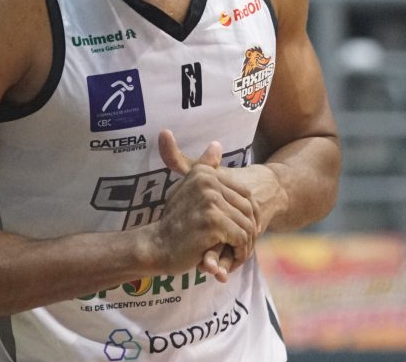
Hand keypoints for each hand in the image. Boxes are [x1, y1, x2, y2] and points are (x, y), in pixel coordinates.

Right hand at [155, 130, 256, 283]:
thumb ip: (204, 167)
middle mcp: (208, 182)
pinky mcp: (213, 222)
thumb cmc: (174, 221)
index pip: (245, 193)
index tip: (242, 230)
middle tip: (242, 247)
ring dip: (246, 244)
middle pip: (249, 209)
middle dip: (249, 230)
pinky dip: (240, 252)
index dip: (248, 214)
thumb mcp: (188, 188)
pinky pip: (241, 238)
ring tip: (238, 255)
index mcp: (205, 173)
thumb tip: (216, 144)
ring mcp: (211, 201)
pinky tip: (232, 260)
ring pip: (247, 225)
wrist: (155, 246)